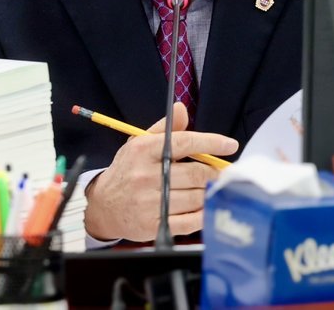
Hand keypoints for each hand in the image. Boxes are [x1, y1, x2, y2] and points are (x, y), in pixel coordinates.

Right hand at [84, 102, 237, 241]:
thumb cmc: (127, 171)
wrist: (103, 207)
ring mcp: (149, 203)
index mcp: (143, 151)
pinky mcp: (154, 226)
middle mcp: (145, 176)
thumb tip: (182, 109)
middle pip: (195, 172)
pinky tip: (207, 206)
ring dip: (210, 191)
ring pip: (195, 197)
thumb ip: (164, 128)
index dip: (212, 143)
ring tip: (214, 187)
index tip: (230, 145)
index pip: (185, 143)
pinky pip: (190, 221)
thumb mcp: (139, 144)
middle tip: (224, 171)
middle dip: (215, 171)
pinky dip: (203, 214)